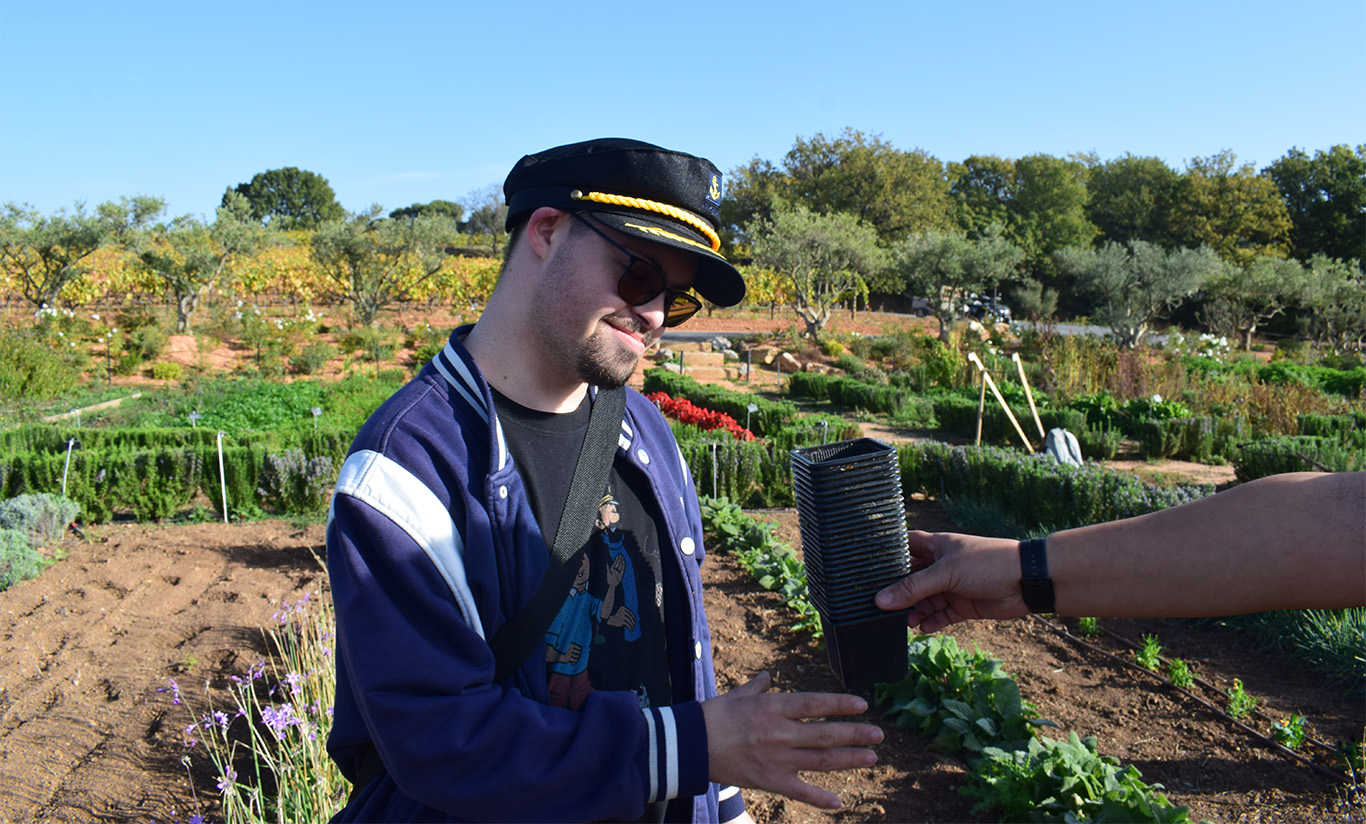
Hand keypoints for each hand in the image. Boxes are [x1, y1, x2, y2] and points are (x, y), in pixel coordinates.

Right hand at [701, 671, 881, 809]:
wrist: (690, 745)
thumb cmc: (713, 715)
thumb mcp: (737, 695)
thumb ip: (756, 687)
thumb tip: (766, 678)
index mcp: (774, 707)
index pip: (816, 704)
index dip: (841, 704)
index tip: (863, 705)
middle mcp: (780, 732)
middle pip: (826, 733)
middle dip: (855, 734)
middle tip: (878, 735)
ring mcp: (777, 758)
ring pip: (820, 760)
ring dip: (848, 759)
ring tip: (871, 758)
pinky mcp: (769, 780)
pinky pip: (799, 791)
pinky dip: (820, 798)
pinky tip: (839, 802)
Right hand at [874, 531, 1027, 632]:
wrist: (1025, 581)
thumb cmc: (987, 563)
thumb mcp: (945, 573)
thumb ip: (913, 588)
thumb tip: (881, 601)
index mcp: (936, 546)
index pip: (905, 547)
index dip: (889, 556)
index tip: (869, 570)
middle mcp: (941, 566)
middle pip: (911, 579)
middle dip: (897, 592)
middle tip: (880, 606)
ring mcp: (951, 587)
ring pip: (924, 600)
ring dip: (914, 611)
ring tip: (906, 622)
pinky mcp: (962, 606)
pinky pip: (940, 615)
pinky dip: (931, 622)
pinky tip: (924, 627)